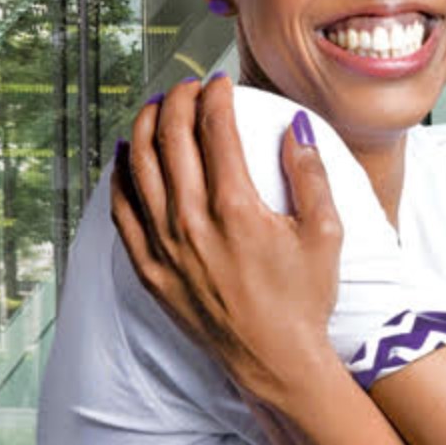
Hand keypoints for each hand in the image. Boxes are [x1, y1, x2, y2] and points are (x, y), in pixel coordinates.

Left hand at [110, 75, 343, 400]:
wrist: (275, 361)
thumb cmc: (304, 299)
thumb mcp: (326, 233)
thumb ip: (311, 174)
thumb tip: (296, 127)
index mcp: (236, 208)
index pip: (214, 130)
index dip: (215, 97)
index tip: (220, 83)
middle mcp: (193, 223)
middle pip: (172, 138)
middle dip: (177, 101)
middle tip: (187, 88)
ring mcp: (165, 247)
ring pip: (140, 167)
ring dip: (145, 128)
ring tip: (156, 109)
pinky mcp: (150, 270)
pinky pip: (122, 211)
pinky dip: (120, 176)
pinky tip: (127, 156)